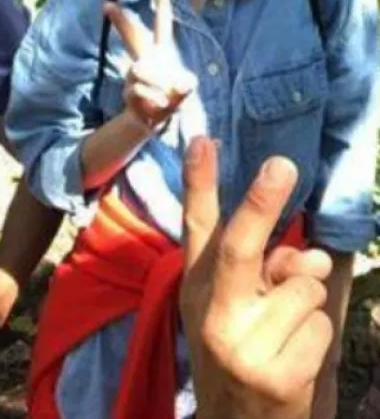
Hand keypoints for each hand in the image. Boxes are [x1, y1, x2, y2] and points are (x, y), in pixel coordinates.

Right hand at [105, 0, 195, 129]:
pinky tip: (157, 106)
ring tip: (164, 99)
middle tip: (107, 4)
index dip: (162, 3)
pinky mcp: (128, 89)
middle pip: (132, 35)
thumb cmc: (170, 98)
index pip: (162, 23)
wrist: (151, 120)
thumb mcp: (184, 90)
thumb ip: (185, 86)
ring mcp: (134, 72)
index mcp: (161, 51)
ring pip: (139, 70)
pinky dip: (154, 101)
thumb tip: (180, 85)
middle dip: (121, 20)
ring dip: (156, 86)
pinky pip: (139, 90)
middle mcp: (145, 57)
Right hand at [180, 136, 333, 418]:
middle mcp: (211, 312)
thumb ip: (267, 273)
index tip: (201, 139)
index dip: (198, 182)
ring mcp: (239, 345)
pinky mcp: (273, 375)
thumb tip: (314, 259)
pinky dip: (316, 336)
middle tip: (283, 164)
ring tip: (285, 331)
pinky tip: (293, 358)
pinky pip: (320, 326)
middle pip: (240, 247)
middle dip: (261, 203)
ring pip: (303, 289)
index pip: (196, 227)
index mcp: (197, 287)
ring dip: (308, 304)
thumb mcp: (238, 310)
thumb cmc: (240, 350)